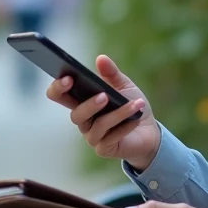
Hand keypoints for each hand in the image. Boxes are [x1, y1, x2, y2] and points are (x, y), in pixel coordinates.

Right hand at [46, 55, 160, 168]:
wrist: (149, 130)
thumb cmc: (131, 106)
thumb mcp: (123, 85)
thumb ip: (111, 73)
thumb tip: (100, 58)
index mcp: (81, 102)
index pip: (59, 96)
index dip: (58, 88)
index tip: (67, 78)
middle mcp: (83, 121)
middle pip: (75, 115)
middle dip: (89, 105)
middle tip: (103, 95)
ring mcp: (92, 136)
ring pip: (98, 125)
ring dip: (117, 114)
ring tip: (133, 104)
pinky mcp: (104, 148)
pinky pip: (111, 137)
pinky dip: (125, 126)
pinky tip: (136, 118)